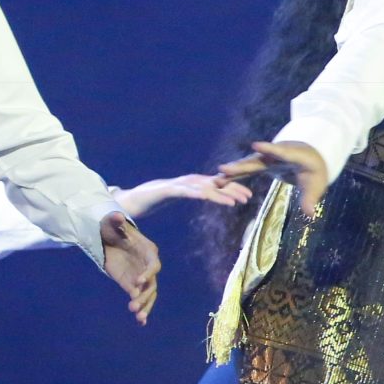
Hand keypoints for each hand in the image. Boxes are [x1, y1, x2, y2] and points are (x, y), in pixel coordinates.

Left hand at [99, 211, 159, 323]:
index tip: (138, 282)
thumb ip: (114, 221)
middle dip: (145, 295)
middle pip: (152, 283)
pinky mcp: (132, 284)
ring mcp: (141, 276)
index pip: (153, 264)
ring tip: (138, 317)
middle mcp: (148, 266)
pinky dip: (141, 309)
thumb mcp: (110, 223)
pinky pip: (139, 298)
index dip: (148, 273)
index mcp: (148, 251)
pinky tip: (140, 322)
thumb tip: (116, 216)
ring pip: (149, 294)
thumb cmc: (111, 228)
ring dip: (145, 305)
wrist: (108, 237)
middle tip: (133, 305)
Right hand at [115, 173, 251, 220]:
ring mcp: (177, 184)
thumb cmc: (158, 198)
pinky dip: (195, 194)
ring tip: (233, 202)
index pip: (217, 185)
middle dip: (232, 190)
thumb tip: (209, 196)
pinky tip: (205, 197)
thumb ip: (195, 194)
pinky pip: (182, 192)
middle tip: (249, 198)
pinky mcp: (166, 190)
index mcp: (193, 183)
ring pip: (201, 189)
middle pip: (214, 184)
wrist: (133, 197)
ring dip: (218, 195)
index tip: (249, 195)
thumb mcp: (182, 196)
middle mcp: (188, 181)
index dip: (233, 188)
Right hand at [220, 139, 329, 216]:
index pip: (281, 152)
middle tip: (223, 168)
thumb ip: (310, 198)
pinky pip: (246, 169)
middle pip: (257, 160)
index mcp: (294, 155)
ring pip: (247, 164)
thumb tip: (310, 214)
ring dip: (232, 170)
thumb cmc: (316, 171)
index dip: (269, 149)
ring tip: (216, 177)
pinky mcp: (261, 163)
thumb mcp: (317, 184)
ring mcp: (266, 158)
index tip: (256, 145)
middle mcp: (276, 155)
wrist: (310, 157)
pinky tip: (219, 180)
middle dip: (241, 165)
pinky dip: (234, 174)